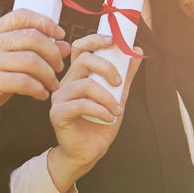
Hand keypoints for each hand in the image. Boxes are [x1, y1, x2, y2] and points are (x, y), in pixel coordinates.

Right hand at [0, 10, 67, 181]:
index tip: (60, 35)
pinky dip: (39, 89)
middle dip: (52, 53)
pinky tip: (41, 95)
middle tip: (59, 68)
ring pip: (31, 60)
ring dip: (49, 74)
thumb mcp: (6, 66)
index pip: (21, 15)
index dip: (45, 22)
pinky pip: (24, 81)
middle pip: (32, 37)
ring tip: (52, 85)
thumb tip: (64, 44)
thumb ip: (31, 53)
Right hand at [45, 33, 132, 191]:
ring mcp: (59, 98)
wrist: (89, 152)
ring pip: (84, 84)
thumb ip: (125, 75)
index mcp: (78, 75)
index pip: (80, 48)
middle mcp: (66, 83)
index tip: (113, 41)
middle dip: (106, 67)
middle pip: (83, 60)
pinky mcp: (57, 113)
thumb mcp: (118, 96)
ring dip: (107, 97)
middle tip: (119, 82)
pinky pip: (80, 104)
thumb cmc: (100, 124)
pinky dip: (100, 110)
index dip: (95, 40)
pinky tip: (108, 118)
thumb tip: (136, 51)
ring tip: (117, 110)